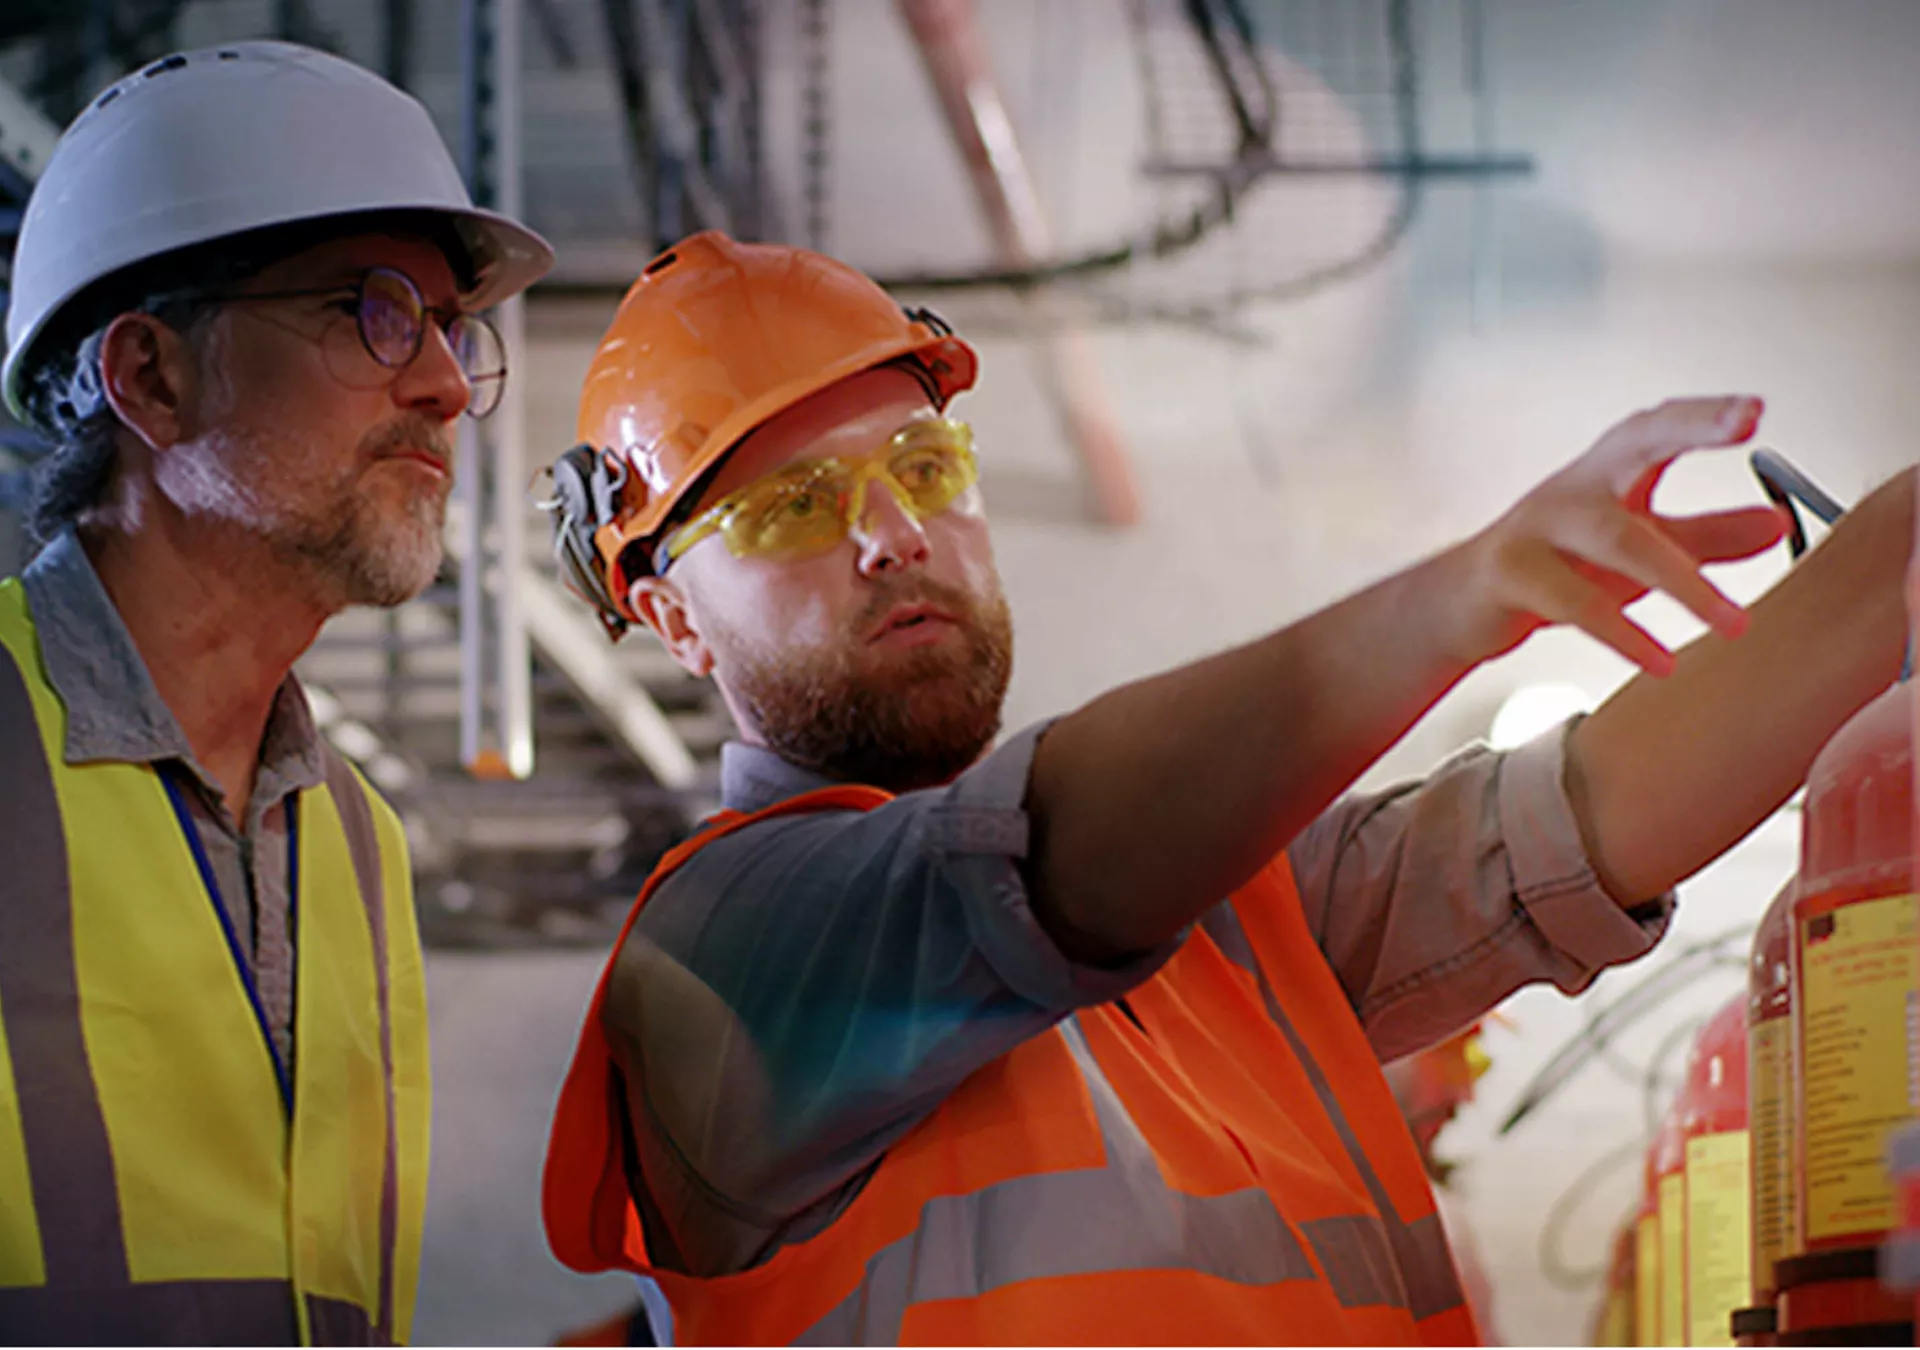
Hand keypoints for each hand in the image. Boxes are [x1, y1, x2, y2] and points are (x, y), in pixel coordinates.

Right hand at [1453, 395, 1787, 675]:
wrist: (1459, 603)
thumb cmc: (1553, 566)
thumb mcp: (1634, 548)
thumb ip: (1703, 537)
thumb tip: (1776, 524)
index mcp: (1605, 472)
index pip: (1659, 427)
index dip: (1703, 414)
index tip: (1753, 410)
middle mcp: (1573, 487)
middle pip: (1634, 446)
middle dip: (1689, 429)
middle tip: (1744, 424)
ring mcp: (1536, 527)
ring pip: (1618, 540)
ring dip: (1682, 583)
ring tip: (1733, 624)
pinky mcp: (1509, 575)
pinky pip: (1575, 602)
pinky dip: (1624, 635)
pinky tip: (1662, 660)